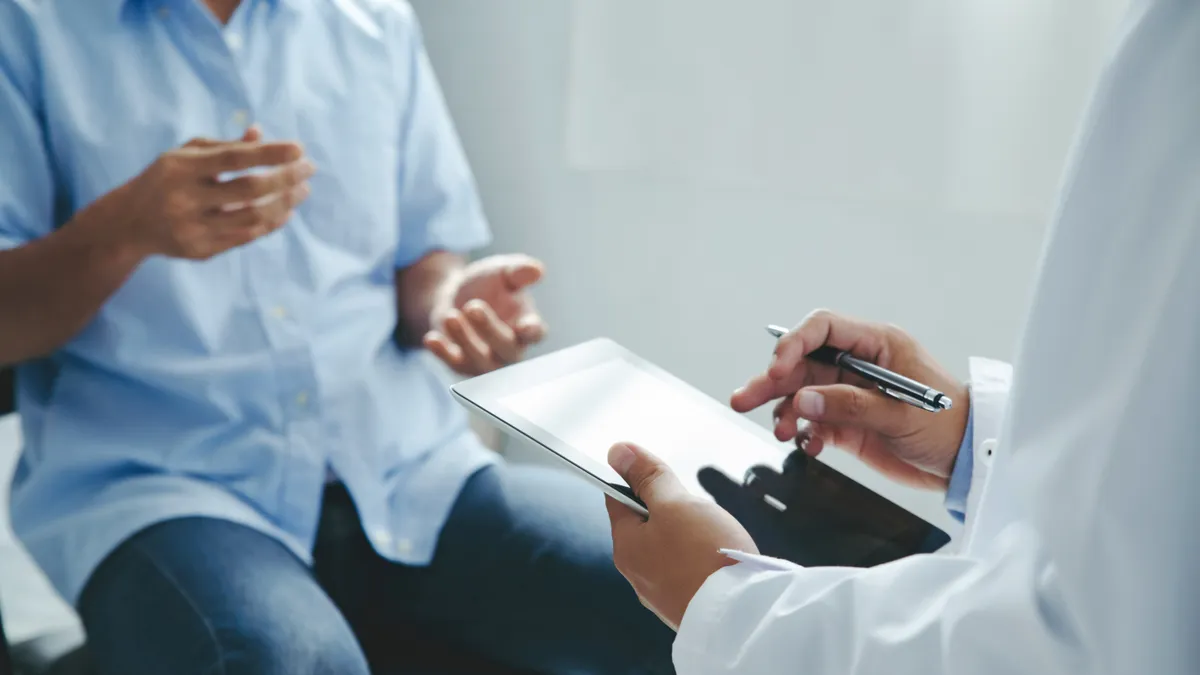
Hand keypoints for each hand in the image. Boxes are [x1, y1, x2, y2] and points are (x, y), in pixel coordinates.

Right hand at [108, 126, 313, 259]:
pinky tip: (286, 211)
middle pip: (249, 190)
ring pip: (253, 217)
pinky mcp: (200, 250)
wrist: (128, 223)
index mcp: (181, 167)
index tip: (299, 149)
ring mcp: (192, 227)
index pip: (233, 158)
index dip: (269, 154)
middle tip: (309, 168)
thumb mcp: (185, 155)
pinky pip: (246, 236)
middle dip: (286, 178)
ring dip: (285, 203)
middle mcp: (185, 198)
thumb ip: (223, 146)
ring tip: (302, 190)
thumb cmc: (166, 179)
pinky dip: (272, 223)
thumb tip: (261, 133)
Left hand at [423, 254, 546, 374]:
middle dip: (490, 329)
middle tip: (473, 306)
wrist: (454, 295)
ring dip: (465, 340)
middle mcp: (510, 348)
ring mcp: (487, 360)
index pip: (536, 333)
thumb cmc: (487, 285)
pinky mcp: (461, 364)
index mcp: (526, 324)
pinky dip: (442, 353)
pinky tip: (432, 339)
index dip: (532, 331)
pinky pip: (454, 364)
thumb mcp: (501, 271)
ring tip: (451, 316)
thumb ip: (518, 271)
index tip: (526, 326)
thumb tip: (537, 270)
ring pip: (481, 361)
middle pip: (506, 348)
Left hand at [605, 442, 757, 629]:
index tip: (659, 474)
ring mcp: (662, 593)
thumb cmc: (706, 557)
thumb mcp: (676, 503)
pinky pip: (689, 570)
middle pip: (646, 524)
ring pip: (670, 547)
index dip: (637, 480)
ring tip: (713, 534)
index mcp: (626, 546)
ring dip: (689, 534)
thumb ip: (648, 478)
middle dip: (671, 509)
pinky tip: (720, 558)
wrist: (742, 616)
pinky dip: (702, 558)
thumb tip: (617, 451)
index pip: (617, 500)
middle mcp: (637, 573)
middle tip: (696, 509)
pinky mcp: (687, 605)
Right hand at [731, 309, 968, 489]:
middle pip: (802, 363)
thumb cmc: (949, 426)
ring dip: (783, 410)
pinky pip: (812, 421)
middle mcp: (858, 365)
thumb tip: (803, 400)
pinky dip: (804, 433)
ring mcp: (850, 394)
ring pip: (801, 393)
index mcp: (877, 345)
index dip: (793, 344)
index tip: (776, 369)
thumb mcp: (901, 413)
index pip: (822, 329)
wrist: (967, 462)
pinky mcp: (848, 422)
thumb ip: (850, 406)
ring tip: (780, 431)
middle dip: (772, 380)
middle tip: (743, 399)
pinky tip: (808, 444)